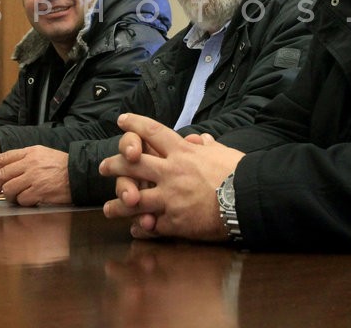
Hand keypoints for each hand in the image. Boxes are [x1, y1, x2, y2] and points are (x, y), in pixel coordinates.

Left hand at [0, 145, 71, 205]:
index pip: (1, 159)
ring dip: (8, 197)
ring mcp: (34, 177)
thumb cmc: (61, 166)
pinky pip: (22, 200)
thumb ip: (23, 159)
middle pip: (1, 175)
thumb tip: (3, 172)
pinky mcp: (40, 191)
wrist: (80, 174)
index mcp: (29, 152)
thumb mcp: (42, 154)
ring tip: (16, 199)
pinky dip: (23, 203)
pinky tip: (30, 201)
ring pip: (9, 189)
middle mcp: (30, 163)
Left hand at [99, 113, 243, 241]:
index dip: (135, 124)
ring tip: (108, 209)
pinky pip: (151, 226)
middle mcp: (171, 173)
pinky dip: (141, 228)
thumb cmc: (239, 173)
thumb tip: (200, 138)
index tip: (122, 121)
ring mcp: (170, 198)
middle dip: (114, 164)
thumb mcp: (223, 152)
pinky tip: (135, 229)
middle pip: (133, 165)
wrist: (248, 200)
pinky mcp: (174, 221)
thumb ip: (207, 146)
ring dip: (118, 204)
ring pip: (134, 200)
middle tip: (103, 167)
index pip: (153, 132)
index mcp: (183, 153)